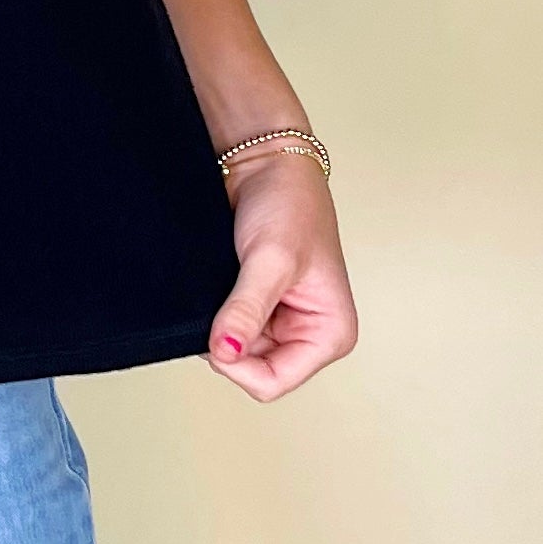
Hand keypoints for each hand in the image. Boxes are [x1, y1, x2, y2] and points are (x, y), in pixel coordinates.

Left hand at [204, 150, 358, 400]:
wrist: (265, 162)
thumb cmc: (289, 203)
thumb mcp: (270, 260)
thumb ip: (246, 309)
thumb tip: (225, 351)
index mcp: (329, 333)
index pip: (273, 380)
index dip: (238, 364)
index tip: (217, 333)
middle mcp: (307, 333)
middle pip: (251, 368)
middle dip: (229, 340)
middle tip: (221, 297)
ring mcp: (280, 319)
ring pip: (235, 348)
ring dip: (220, 323)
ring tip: (224, 283)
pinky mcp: (256, 303)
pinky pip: (227, 325)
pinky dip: (214, 311)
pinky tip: (215, 285)